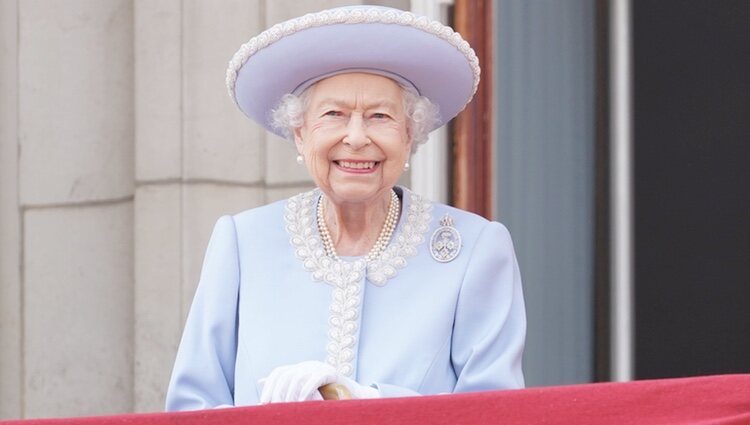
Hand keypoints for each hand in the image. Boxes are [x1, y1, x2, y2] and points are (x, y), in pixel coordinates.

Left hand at [259, 360, 378, 402]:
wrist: (352, 397)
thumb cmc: (326, 397)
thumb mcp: (303, 393)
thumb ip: (284, 387)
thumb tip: (261, 381)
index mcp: (299, 369)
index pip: (278, 373)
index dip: (269, 386)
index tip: (263, 403)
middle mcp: (307, 365)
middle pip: (286, 374)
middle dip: (278, 391)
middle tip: (275, 407)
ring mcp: (319, 367)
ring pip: (299, 375)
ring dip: (291, 393)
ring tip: (288, 407)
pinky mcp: (331, 372)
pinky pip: (316, 377)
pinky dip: (308, 389)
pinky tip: (303, 400)